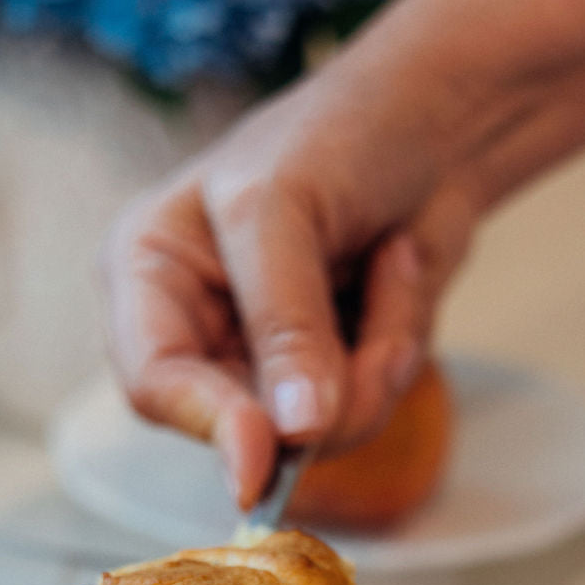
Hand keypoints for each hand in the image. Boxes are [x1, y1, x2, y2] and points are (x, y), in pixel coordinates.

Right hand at [103, 68, 476, 509]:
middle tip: (380, 320)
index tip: (263, 461)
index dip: (208, 425)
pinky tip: (399, 278)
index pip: (155, 383)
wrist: (436, 123)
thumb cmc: (339, 135)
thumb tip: (294, 430)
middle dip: (326, 386)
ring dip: (375, 361)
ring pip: (314, 436)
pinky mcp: (325, 380)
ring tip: (394, 266)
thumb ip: (284, 321)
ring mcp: (263, 364)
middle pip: (244, 427)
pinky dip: (399, 348)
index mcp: (148, 274)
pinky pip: (363, 412)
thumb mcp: (286, 207)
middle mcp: (196, 330)